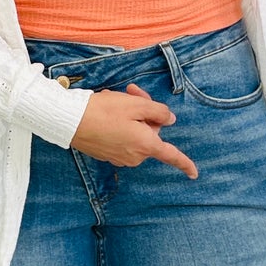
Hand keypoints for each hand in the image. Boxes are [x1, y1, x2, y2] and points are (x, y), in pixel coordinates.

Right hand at [71, 84, 198, 177]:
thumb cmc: (104, 111)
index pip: (171, 156)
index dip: (184, 164)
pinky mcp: (107, 154)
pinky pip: (122, 139)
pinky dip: (120, 125)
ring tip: (117, 98)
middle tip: (132, 92)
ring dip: (131, 116)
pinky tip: (108, 111)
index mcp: (146, 145)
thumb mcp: (136, 105)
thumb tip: (169, 119)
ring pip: (136, 134)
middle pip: (151, 133)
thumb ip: (159, 111)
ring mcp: (120, 157)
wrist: (70, 121)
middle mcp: (135, 156)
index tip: (194, 174)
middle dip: (145, 113)